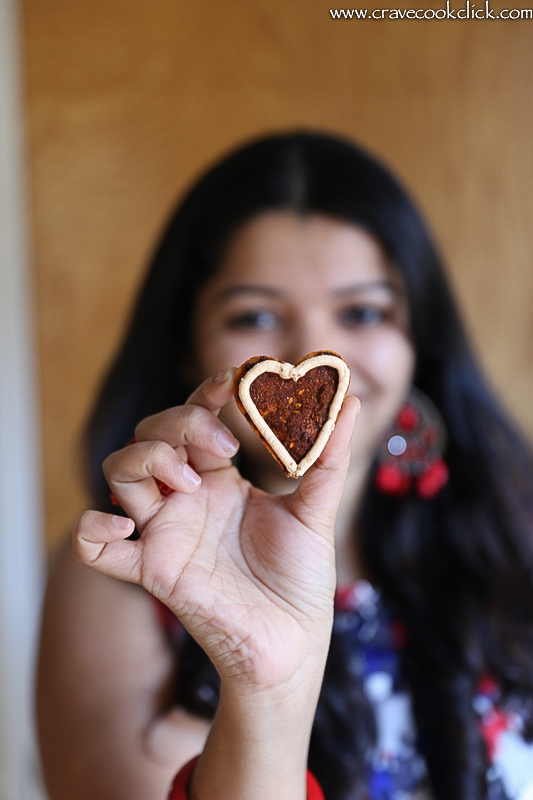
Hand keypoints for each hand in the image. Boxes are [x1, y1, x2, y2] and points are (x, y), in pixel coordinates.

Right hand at [73, 369, 359, 691]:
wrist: (292, 642)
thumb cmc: (301, 579)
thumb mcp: (317, 511)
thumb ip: (329, 457)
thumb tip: (353, 399)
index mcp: (222, 480)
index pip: (197, 417)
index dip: (207, 392)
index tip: (236, 380)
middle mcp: (187, 498)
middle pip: (152, 434)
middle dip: (181, 423)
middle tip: (225, 444)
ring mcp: (166, 530)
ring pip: (121, 471)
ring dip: (146, 459)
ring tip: (190, 481)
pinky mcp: (153, 569)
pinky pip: (97, 549)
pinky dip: (92, 531)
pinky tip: (122, 526)